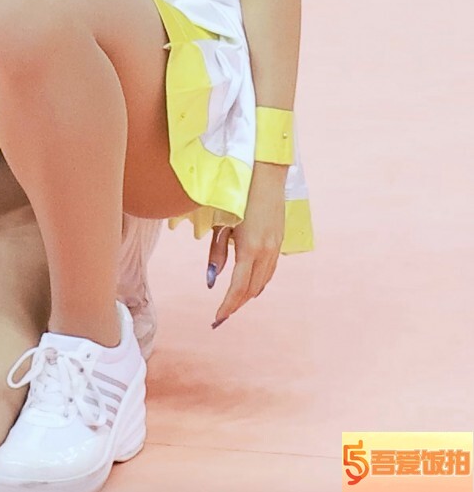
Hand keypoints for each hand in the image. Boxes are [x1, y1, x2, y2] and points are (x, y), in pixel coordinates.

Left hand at [207, 166, 285, 327]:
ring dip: (248, 294)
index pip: (238, 288)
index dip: (227, 306)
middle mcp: (266, 251)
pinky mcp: (279, 240)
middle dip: (236, 303)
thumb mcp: (222, 223)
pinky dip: (259, 281)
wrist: (265, 174)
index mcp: (250, 249)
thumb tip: (212, 279)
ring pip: (263, 281)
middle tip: (222, 314)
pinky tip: (251, 284)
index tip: (217, 317)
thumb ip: (218, 252)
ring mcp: (275, 246)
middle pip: (252, 289)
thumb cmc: (237, 195)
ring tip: (234, 302)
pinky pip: (270, 269)